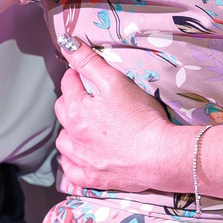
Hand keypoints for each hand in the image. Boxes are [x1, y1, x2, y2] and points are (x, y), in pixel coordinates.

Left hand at [53, 39, 185, 193]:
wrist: (158, 156)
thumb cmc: (141, 118)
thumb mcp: (116, 81)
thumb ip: (90, 62)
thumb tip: (68, 44)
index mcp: (77, 109)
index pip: (68, 84)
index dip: (76, 75)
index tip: (83, 74)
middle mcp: (73, 135)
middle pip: (63, 111)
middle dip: (71, 101)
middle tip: (87, 98)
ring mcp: (81, 159)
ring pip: (64, 142)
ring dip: (70, 132)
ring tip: (83, 127)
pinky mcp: (91, 178)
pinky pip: (70, 170)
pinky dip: (72, 162)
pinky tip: (80, 157)